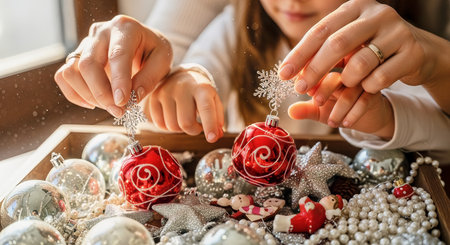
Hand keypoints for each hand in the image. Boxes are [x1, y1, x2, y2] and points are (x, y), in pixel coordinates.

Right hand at [54, 15, 172, 116]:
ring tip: (110, 106)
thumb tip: (132, 97)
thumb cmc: (153, 51)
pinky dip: (75, 94)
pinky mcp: (76, 57)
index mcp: (125, 27)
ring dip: (88, 95)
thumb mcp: (162, 61)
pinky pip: (64, 76)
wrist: (144, 44)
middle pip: (89, 63)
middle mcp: (101, 32)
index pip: (117, 55)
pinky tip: (93, 103)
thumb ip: (149, 78)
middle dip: (102, 93)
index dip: (118, 81)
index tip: (122, 102)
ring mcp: (85, 43)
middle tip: (119, 111)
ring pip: (72, 70)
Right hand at [142, 70, 223, 142]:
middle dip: (194, 130)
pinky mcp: (153, 97)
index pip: (206, 108)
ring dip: (181, 129)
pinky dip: (168, 127)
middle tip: (197, 126)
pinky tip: (173, 118)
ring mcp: (165, 92)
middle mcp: (182, 87)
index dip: (210, 125)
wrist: (181, 75)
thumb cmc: (200, 92)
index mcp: (201, 87)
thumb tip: (216, 136)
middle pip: (186, 122)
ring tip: (184, 118)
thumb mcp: (213, 100)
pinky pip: (159, 124)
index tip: (212, 138)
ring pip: (172, 126)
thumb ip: (218, 118)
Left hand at [279, 0, 433, 94]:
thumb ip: (320, 58)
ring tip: (344, 87)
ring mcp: (398, 31)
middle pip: (337, 43)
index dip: (299, 54)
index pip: (320, 30)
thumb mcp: (347, 47)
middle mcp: (377, 14)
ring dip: (346, 82)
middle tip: (300, 89)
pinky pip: (381, 78)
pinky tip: (367, 89)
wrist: (418, 52)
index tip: (284, 74)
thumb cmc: (372, 49)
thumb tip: (289, 83)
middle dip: (315, 70)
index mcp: (355, 7)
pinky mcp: (413, 53)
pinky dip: (368, 88)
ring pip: (360, 63)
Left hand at [288, 72, 393, 139]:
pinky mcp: (375, 91)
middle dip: (324, 89)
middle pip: (336, 72)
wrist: (365, 116)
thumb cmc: (338, 107)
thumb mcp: (319, 110)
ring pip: (351, 89)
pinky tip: (345, 123)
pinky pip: (364, 100)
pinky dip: (353, 114)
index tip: (302, 89)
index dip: (308, 76)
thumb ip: (305, 109)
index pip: (317, 64)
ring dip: (339, 108)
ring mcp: (362, 79)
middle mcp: (347, 69)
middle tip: (317, 102)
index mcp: (330, 68)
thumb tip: (290, 112)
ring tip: (331, 122)